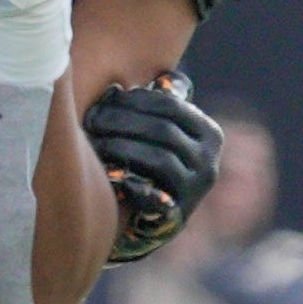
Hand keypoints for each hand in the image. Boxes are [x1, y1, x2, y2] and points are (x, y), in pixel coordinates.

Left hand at [85, 71, 221, 260]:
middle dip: (122, 122)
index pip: (170, 105)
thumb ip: (153, 110)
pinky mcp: (182, 211)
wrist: (155, 219)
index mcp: (208, 132)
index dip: (135, 100)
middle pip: (162, 130)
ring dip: (120, 147)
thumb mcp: (160, 136)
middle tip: (92, 120)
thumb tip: (123, 85)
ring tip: (94, 142)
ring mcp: (198, 186)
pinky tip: (104, 171)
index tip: (106, 99)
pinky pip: (153, 190)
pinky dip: (127, 177)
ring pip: (158, 157)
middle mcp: (210, 158)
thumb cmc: (151, 166)